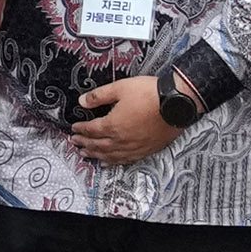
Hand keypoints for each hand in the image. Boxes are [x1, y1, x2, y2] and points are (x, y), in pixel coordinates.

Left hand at [63, 71, 181, 165]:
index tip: (74, 129)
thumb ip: (99, 96)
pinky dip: (113, 162)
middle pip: (98, 145)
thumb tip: (82, 101)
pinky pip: (125, 160)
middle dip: (84, 143)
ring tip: (86, 154)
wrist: (176, 104)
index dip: (81, 130)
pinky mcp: (145, 150)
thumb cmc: (150, 94)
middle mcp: (121, 140)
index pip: (91, 130)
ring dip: (95, 155)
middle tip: (75, 143)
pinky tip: (108, 163)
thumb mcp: (120, 88)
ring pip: (109, 155)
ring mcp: (134, 147)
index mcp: (113, 125)